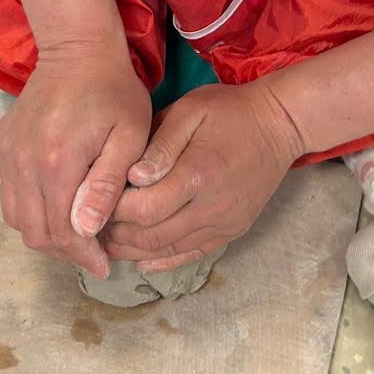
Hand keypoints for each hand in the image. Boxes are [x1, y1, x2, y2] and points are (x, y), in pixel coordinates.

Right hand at [0, 41, 151, 276]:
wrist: (78, 49)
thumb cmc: (114, 92)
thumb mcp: (129, 137)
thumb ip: (107, 184)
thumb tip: (87, 229)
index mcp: (57, 162)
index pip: (61, 231)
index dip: (82, 255)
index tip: (104, 264)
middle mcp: (23, 162)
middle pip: (34, 231)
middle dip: (64, 251)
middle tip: (92, 253)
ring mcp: (8, 153)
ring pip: (16, 217)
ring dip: (45, 233)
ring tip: (76, 234)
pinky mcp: (3, 143)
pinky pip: (10, 193)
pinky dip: (31, 210)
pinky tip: (58, 205)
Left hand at [101, 79, 305, 268]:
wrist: (280, 125)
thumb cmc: (230, 111)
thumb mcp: (190, 111)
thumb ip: (159, 144)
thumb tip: (132, 177)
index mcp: (197, 176)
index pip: (142, 209)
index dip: (113, 210)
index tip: (96, 201)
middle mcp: (211, 208)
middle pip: (151, 236)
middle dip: (117, 234)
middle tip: (93, 225)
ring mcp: (224, 223)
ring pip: (169, 250)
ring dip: (134, 250)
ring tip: (108, 243)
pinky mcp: (233, 230)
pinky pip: (193, 254)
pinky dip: (165, 261)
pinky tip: (142, 261)